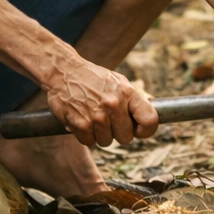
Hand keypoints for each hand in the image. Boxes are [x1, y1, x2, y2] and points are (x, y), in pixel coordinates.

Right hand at [43, 56, 158, 146]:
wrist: (64, 71)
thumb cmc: (93, 78)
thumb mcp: (118, 81)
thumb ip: (133, 100)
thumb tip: (148, 120)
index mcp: (127, 93)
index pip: (149, 120)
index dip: (146, 131)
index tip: (138, 130)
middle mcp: (114, 105)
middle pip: (126, 138)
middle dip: (117, 132)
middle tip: (108, 120)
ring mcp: (97, 116)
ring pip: (106, 142)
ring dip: (99, 134)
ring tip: (93, 116)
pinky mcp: (81, 124)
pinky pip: (89, 142)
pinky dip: (85, 135)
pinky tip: (82, 119)